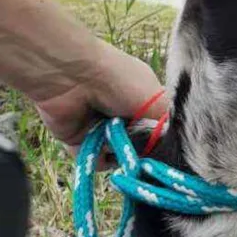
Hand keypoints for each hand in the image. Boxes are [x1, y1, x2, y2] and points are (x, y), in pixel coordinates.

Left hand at [35, 42, 167, 152]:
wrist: (72, 75)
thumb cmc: (120, 81)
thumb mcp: (157, 100)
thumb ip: (164, 129)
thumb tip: (160, 149)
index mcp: (142, 103)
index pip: (156, 134)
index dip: (157, 142)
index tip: (156, 145)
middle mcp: (123, 117)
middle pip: (138, 149)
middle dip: (135, 147)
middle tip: (130, 137)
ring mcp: (102, 129)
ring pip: (117, 157)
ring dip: (114, 148)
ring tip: (108, 131)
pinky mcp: (80, 140)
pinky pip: (94, 160)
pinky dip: (96, 155)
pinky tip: (94, 139)